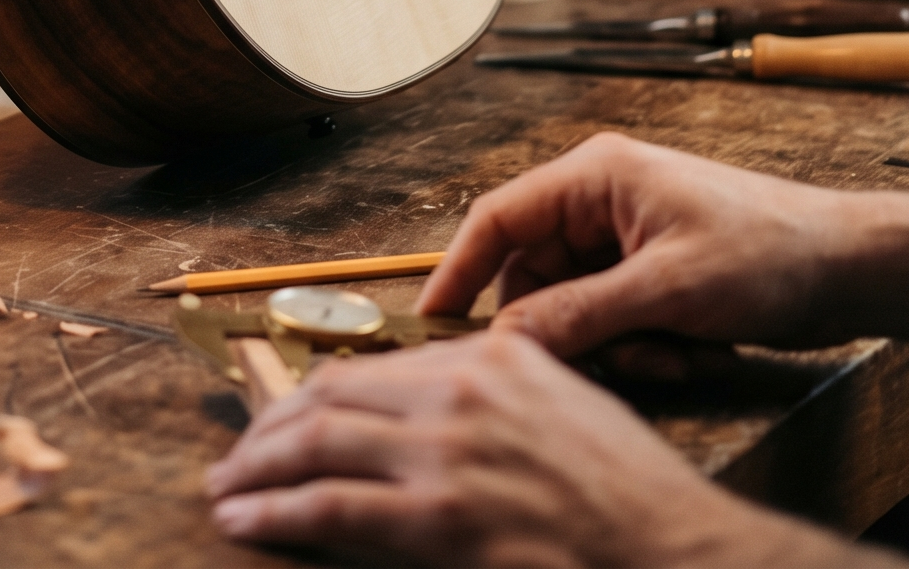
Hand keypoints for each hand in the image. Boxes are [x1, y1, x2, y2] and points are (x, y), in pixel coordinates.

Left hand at [205, 327, 851, 566]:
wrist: (681, 555)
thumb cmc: (636, 502)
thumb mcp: (566, 412)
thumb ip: (496, 400)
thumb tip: (427, 416)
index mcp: (491, 358)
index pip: (370, 367)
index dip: (310, 395)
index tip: (280, 418)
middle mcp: (460, 389)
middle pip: (330, 396)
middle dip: (270, 429)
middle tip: (238, 459)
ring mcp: (448, 452)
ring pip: (317, 444)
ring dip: (258, 469)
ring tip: (227, 491)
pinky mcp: (441, 519)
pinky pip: (332, 509)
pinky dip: (277, 513)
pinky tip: (246, 522)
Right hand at [415, 131, 908, 357]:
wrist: (847, 266)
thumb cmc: (769, 251)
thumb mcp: (668, 290)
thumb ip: (580, 313)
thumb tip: (507, 338)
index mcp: (594, 175)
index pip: (498, 218)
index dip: (458, 269)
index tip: (432, 321)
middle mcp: (600, 200)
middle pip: (535, 272)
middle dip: (565, 326)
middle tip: (601, 361)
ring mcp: (626, 237)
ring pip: (573, 304)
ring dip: (610, 343)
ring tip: (668, 356)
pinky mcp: (650, 272)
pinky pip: (611, 318)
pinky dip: (638, 346)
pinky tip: (685, 353)